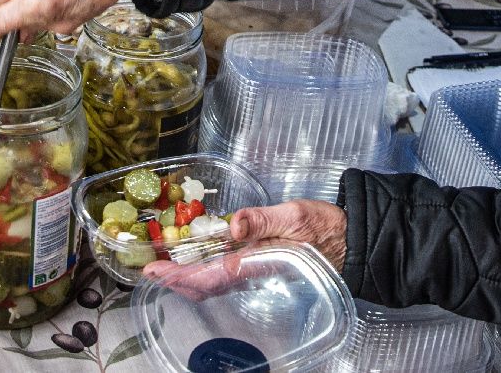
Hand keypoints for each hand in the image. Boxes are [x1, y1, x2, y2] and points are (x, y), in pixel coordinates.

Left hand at [140, 200, 348, 292]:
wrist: (351, 242)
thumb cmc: (325, 229)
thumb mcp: (294, 215)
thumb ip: (263, 220)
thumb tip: (233, 223)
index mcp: (257, 262)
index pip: (209, 276)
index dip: (179, 276)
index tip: (156, 271)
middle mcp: (252, 273)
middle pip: (205, 285)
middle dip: (175, 280)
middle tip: (150, 270)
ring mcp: (256, 272)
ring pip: (213, 283)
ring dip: (186, 277)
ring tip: (164, 267)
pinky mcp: (260, 266)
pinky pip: (225, 276)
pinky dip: (202, 272)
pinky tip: (195, 261)